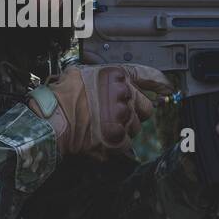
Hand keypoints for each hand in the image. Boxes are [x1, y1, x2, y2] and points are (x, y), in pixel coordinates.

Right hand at [30, 63, 172, 156]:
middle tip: (115, 115)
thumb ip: (105, 78)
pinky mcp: (117, 139)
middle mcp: (123, 95)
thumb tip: (114, 83)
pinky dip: (115, 145)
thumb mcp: (83, 73)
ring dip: (123, 130)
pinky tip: (100, 139)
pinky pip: (126, 145)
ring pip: (135, 129)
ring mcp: (122, 118)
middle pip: (145, 108)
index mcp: (117, 77)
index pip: (147, 76)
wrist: (51, 120)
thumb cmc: (62, 96)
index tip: (167, 89)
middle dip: (134, 113)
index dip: (160, 83)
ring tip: (101, 127)